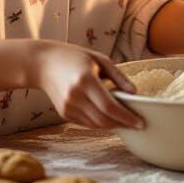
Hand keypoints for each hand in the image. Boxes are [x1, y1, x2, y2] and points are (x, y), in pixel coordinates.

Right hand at [28, 42, 143, 130]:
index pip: (109, 106)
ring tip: (125, 121)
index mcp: (85, 80)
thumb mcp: (99, 59)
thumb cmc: (73, 57)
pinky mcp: (64, 113)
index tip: (140, 123)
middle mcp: (75, 96)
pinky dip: (99, 122)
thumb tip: (134, 93)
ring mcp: (68, 107)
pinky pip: (86, 123)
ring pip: (95, 125)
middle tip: (137, 124)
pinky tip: (108, 116)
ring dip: (112, 125)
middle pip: (103, 120)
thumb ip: (118, 76)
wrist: (43, 64)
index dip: (126, 118)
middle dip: (122, 125)